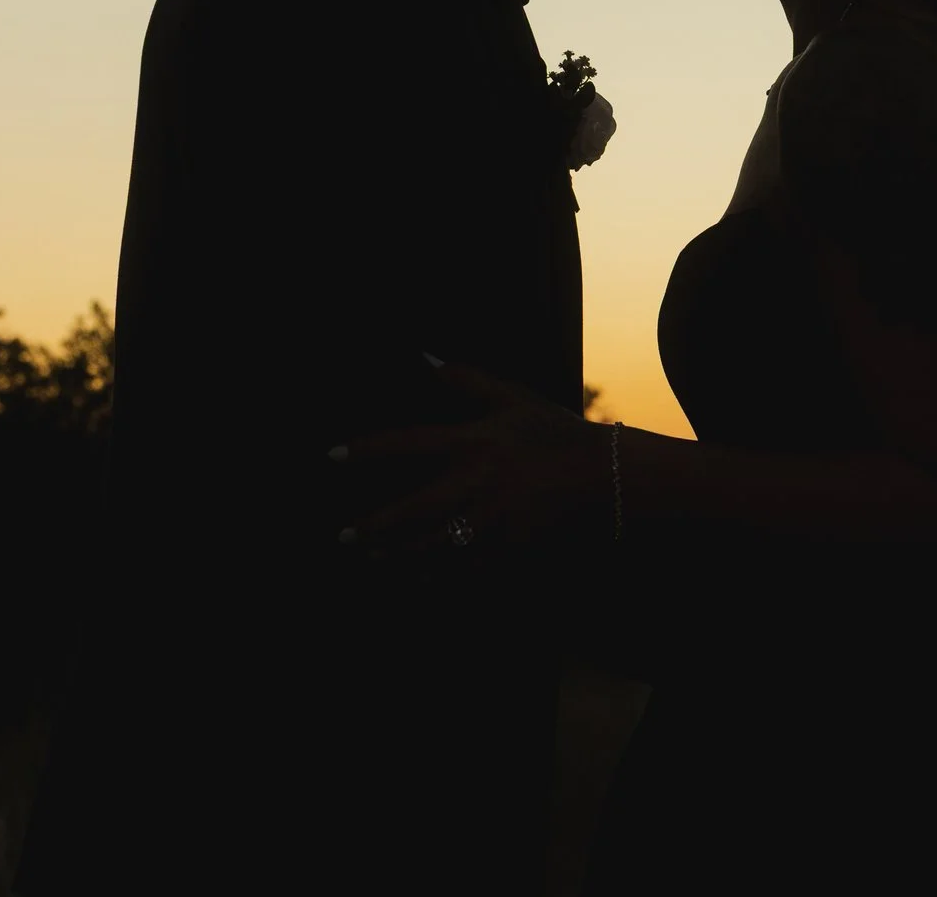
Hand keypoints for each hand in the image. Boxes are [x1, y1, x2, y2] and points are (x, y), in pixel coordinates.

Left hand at [333, 356, 607, 555]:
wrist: (605, 476)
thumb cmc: (554, 432)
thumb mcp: (512, 399)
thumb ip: (465, 379)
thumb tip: (423, 356)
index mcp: (474, 442)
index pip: (407, 444)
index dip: (366, 449)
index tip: (330, 456)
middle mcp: (478, 484)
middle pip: (413, 510)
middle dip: (374, 526)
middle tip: (344, 536)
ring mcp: (494, 522)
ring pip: (433, 547)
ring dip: (397, 556)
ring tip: (372, 559)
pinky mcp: (511, 551)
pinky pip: (463, 572)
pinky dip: (435, 578)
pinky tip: (415, 579)